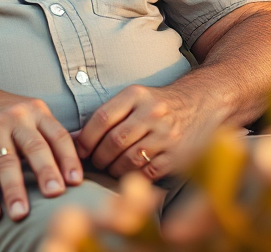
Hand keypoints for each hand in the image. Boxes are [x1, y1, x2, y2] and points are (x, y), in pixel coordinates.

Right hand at [0, 74, 82, 222]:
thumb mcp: (25, 112)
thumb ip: (45, 132)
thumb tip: (76, 156)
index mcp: (36, 111)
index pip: (58, 135)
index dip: (69, 158)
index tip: (77, 181)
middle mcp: (17, 116)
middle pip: (35, 147)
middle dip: (46, 172)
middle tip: (55, 194)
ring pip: (7, 161)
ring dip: (14, 190)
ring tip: (21, 214)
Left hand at [74, 83, 220, 180]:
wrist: (200, 102)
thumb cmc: (157, 104)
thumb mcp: (134, 98)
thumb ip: (106, 116)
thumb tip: (70, 138)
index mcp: (137, 95)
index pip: (102, 118)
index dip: (85, 139)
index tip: (79, 151)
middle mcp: (152, 112)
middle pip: (114, 141)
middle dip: (99, 158)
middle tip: (95, 163)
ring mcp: (166, 134)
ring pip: (129, 159)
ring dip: (114, 169)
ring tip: (110, 169)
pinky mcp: (178, 154)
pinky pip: (148, 172)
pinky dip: (135, 177)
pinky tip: (129, 174)